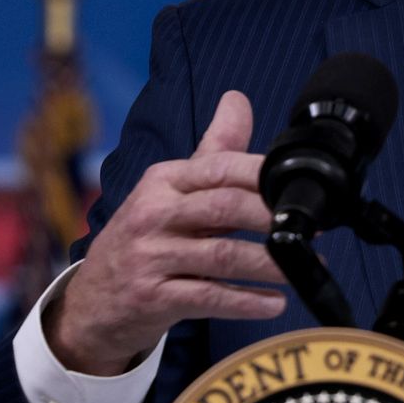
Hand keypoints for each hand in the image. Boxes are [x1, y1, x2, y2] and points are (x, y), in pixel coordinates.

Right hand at [45, 90, 286, 374]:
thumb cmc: (145, 238)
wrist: (92, 301)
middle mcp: (152, 214)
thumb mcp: (172, 190)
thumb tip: (237, 99)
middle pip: (225, 209)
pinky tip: (275, 303)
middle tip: (311, 230)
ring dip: (270, 265)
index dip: (264, 176)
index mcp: (163, 181)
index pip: (220, 167)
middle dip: (272, 219)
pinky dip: (246, 301)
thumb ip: (213, 150)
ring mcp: (149, 257)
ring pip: (222, 257)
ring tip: (303, 269)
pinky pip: (208, 297)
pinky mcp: (151, 298)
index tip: (299, 188)